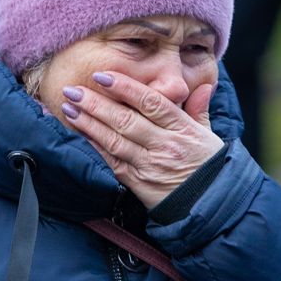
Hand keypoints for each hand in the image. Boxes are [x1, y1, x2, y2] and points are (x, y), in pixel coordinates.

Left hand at [61, 71, 223, 209]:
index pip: (151, 102)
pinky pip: (112, 162)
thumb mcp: (208, 135)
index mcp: (182, 128)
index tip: (102, 76)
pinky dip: (95, 147)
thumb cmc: (209, 167)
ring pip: (115, 140)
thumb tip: (201, 86)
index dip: (125, 87)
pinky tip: (80, 134)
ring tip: (69, 108)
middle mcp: (164, 145)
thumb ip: (200, 109)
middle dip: (96, 103)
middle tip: (73, 90)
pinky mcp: (138, 183)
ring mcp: (149, 165)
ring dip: (89, 123)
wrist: (210, 205)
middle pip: (126, 120)